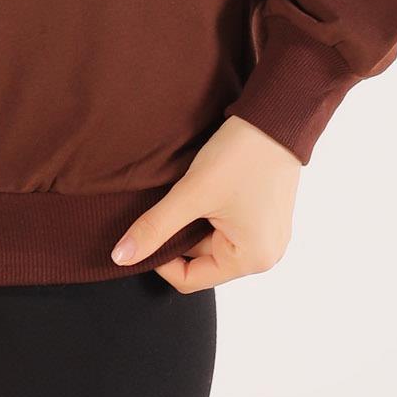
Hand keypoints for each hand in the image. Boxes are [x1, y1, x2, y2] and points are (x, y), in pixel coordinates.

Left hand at [109, 115, 301, 291]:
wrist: (275, 117)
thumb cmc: (241, 156)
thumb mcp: (192, 193)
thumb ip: (155, 227)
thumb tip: (121, 257)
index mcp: (252, 260)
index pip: (191, 279)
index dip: (161, 258)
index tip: (149, 227)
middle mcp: (265, 255)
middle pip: (202, 259)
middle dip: (180, 234)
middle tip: (171, 202)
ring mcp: (267, 235)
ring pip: (212, 240)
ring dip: (195, 220)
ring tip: (191, 191)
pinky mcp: (264, 216)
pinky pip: (227, 225)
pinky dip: (209, 212)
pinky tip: (206, 187)